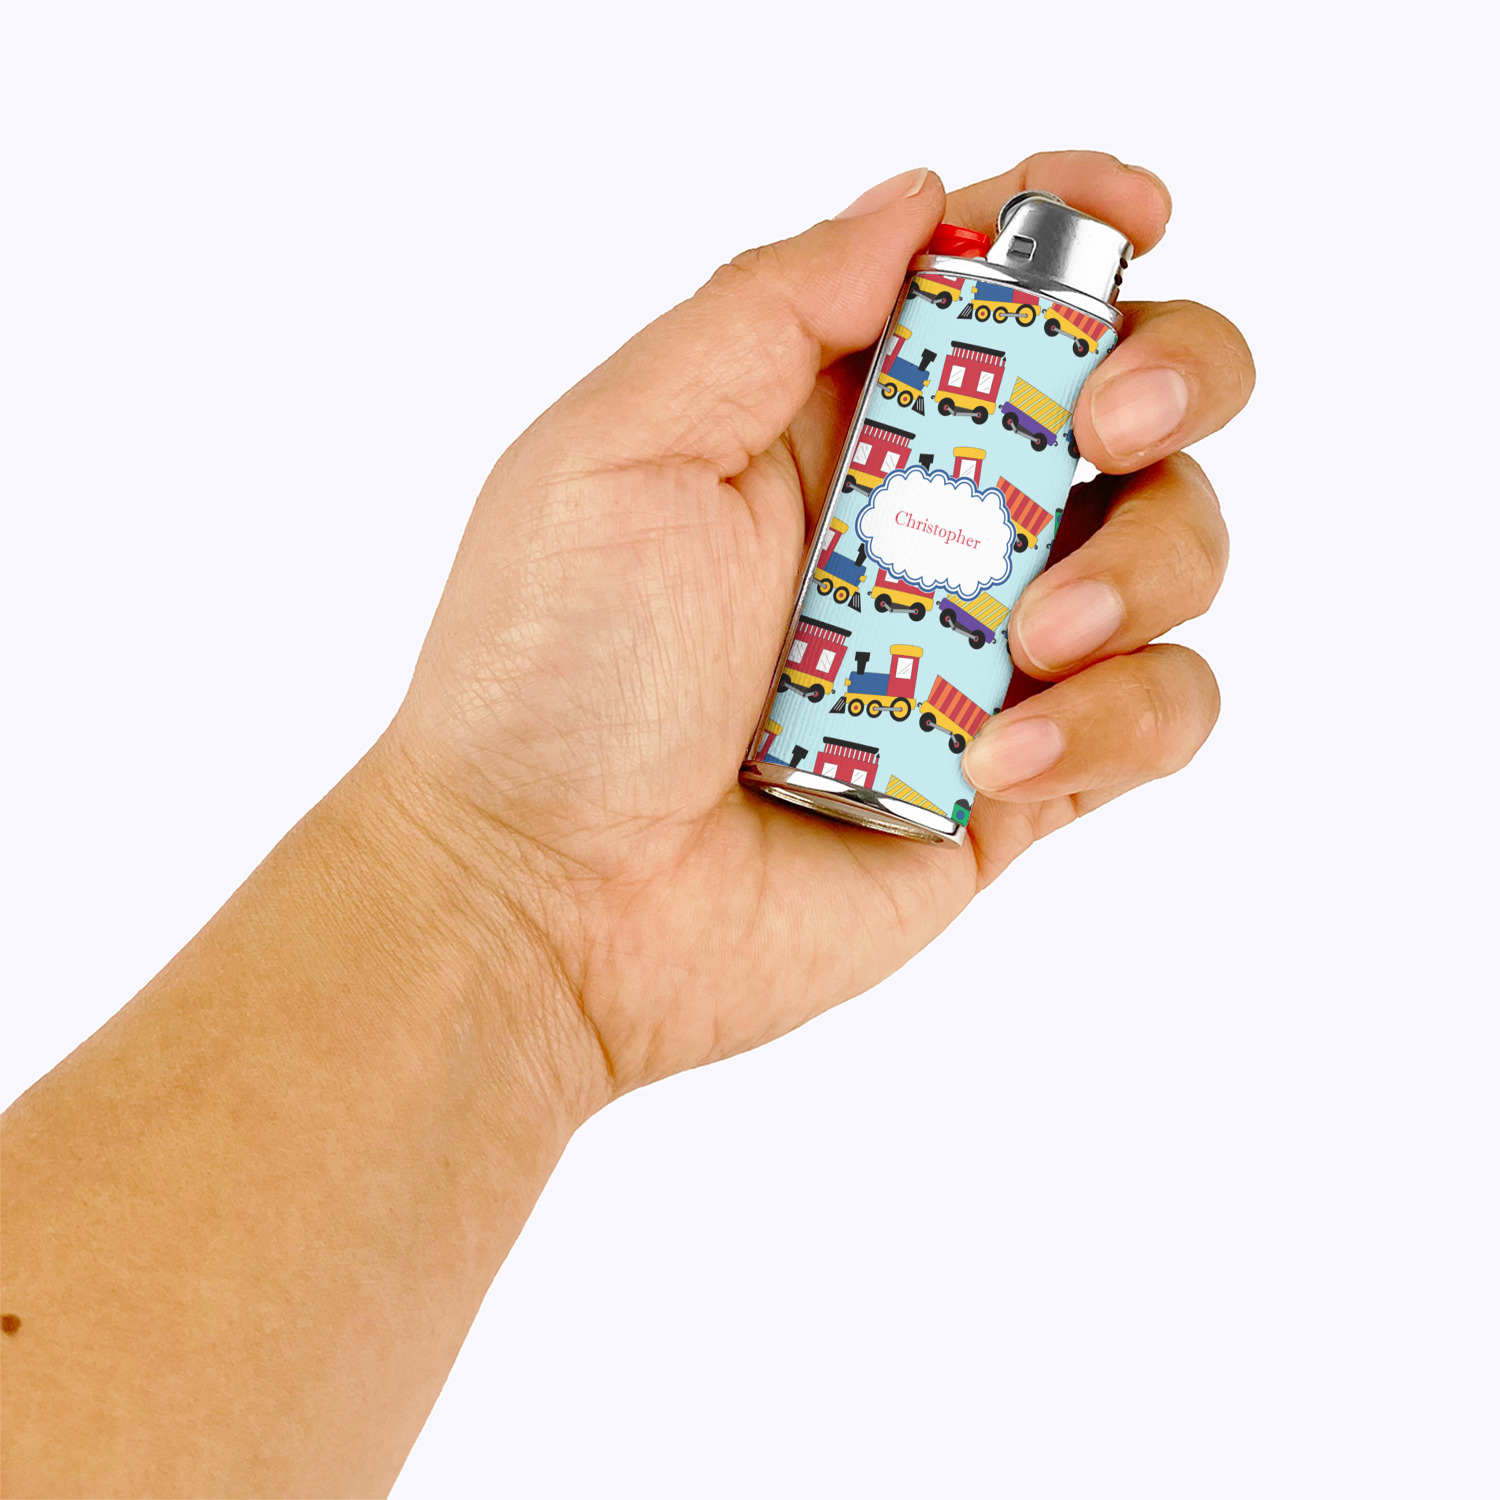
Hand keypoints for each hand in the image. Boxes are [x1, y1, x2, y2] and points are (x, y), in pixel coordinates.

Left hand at [381, 153, 1253, 1104]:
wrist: (550, 903)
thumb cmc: (549, 679)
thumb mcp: (620, 451)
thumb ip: (769, 312)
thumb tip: (917, 204)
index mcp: (828, 417)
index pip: (994, 283)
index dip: (1080, 226)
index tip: (1133, 214)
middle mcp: (923, 520)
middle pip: (1131, 395)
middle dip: (1169, 377)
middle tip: (1109, 424)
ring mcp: (978, 649)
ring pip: (1172, 550)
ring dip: (1140, 571)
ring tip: (1028, 640)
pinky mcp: (1017, 775)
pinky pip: (1156, 713)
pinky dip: (1116, 722)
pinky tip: (995, 760)